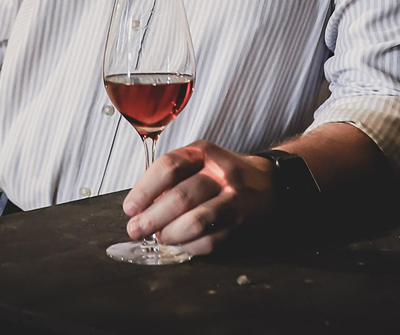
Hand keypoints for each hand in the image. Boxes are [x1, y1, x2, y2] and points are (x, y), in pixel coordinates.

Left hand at [121, 139, 276, 255]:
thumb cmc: (222, 174)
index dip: (144, 189)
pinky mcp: (241, 224)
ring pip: (196, 220)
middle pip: (181, 196)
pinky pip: (211, 240)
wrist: (269, 183)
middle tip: (136, 229)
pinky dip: (189, 247)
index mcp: (203, 153)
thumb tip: (139, 206)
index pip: (168, 167)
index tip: (130, 207)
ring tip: (158, 237)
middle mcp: (220, 173)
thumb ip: (170, 178)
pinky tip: (179, 245)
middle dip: (152, 217)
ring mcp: (234, 199)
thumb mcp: (198, 161)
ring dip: (170, 234)